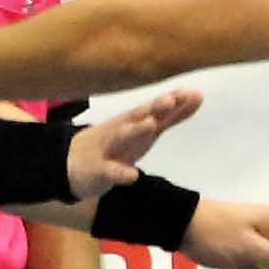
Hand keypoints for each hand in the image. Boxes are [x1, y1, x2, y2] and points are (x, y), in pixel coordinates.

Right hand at [65, 91, 202, 200]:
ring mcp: (107, 148)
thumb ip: (172, 115)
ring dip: (135, 130)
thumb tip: (198, 94)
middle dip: (154, 108)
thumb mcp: (146, 129)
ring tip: (151, 124)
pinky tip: (132, 176)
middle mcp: (121, 130)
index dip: (171, 101)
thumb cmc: (116, 143)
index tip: (189, 92)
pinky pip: (109, 171)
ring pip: (121, 137)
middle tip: (170, 100)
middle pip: (137, 117)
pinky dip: (119, 172)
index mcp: (133, 121)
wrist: (70, 164)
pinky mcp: (98, 170)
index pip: (154, 108)